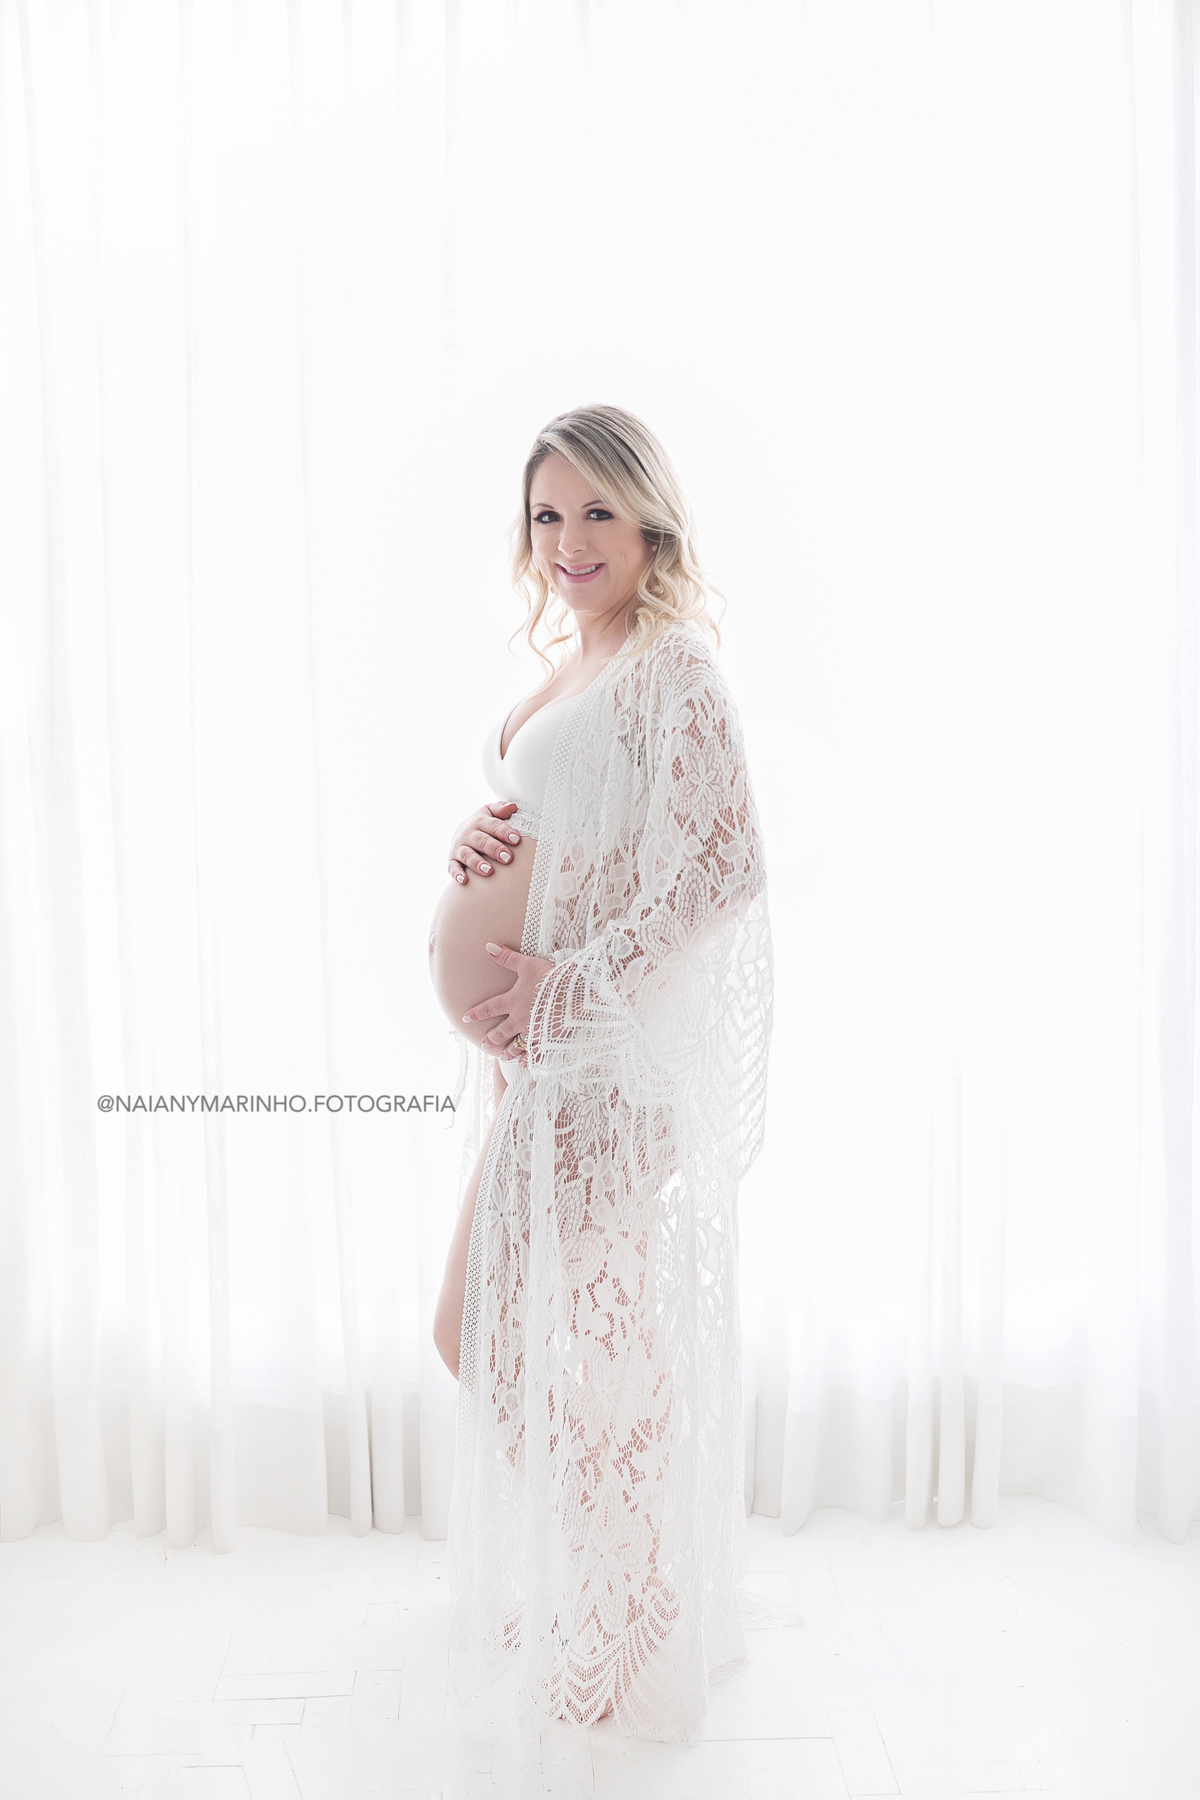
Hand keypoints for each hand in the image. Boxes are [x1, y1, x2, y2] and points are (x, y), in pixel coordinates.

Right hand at [448, 800, 522, 884]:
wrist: (461, 834)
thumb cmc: (483, 826)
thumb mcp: (490, 813)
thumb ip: (500, 809)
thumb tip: (512, 807)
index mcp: (479, 821)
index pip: (493, 825)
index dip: (504, 832)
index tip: (516, 839)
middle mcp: (467, 834)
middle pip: (480, 840)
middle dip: (494, 849)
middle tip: (507, 857)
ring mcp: (458, 847)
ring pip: (467, 855)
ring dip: (477, 863)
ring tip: (489, 871)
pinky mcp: (452, 860)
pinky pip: (453, 867)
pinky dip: (457, 874)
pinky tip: (464, 880)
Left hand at [462, 942, 555, 1063]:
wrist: (574, 992)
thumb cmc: (551, 976)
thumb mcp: (527, 964)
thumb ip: (507, 958)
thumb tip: (488, 947)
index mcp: (512, 1001)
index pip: (489, 1008)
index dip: (477, 1013)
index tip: (466, 1018)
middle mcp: (519, 1019)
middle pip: (501, 1032)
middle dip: (491, 1038)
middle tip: (484, 1044)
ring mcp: (533, 1032)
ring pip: (516, 1045)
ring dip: (508, 1051)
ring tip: (503, 1055)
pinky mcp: (548, 1040)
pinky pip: (535, 1053)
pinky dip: (529, 1059)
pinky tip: (525, 1064)